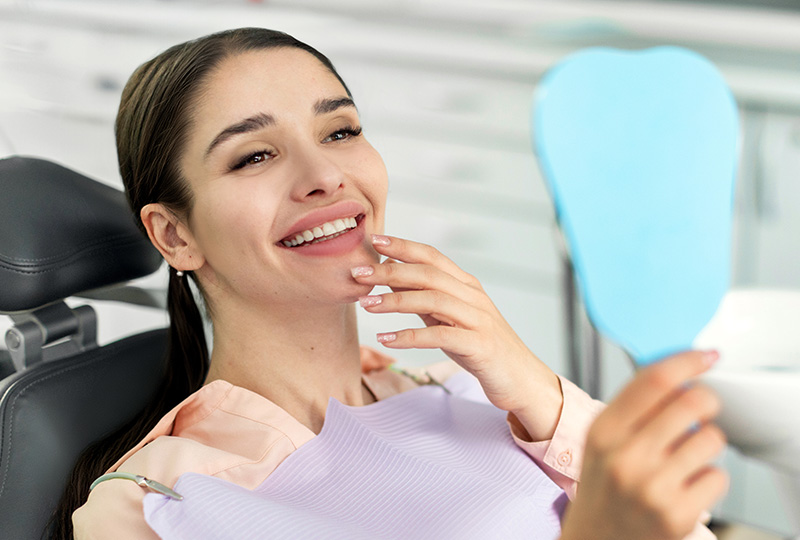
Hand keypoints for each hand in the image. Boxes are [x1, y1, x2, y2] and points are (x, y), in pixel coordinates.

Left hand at [351, 234, 562, 439]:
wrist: (522, 380)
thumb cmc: (482, 349)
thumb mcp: (450, 319)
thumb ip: (425, 299)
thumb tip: (392, 279)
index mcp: (467, 286)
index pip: (432, 256)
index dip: (404, 246)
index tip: (374, 239)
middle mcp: (474, 297)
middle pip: (428, 274)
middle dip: (390, 271)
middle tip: (358, 273)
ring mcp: (479, 320)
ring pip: (432, 300)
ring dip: (394, 300)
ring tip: (365, 303)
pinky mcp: (479, 346)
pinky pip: (439, 336)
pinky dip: (409, 336)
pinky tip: (386, 338)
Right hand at [561, 350, 727, 539]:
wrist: (596, 539)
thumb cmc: (604, 485)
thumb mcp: (603, 440)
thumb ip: (634, 408)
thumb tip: (680, 373)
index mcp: (603, 432)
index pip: (653, 381)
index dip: (687, 361)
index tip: (706, 356)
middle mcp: (625, 458)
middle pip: (691, 403)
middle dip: (706, 399)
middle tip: (702, 407)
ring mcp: (652, 488)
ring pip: (711, 438)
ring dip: (706, 443)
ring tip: (686, 456)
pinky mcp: (677, 514)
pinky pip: (718, 476)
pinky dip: (709, 478)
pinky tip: (686, 485)